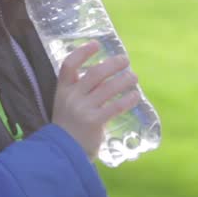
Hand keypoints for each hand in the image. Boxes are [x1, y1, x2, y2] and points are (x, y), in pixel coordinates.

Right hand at [51, 41, 139, 159]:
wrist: (63, 152)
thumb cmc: (69, 126)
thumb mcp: (66, 104)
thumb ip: (80, 90)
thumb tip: (105, 74)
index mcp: (62, 90)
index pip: (69, 65)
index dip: (82, 52)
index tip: (96, 44)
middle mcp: (72, 97)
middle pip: (95, 73)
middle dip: (113, 64)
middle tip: (125, 60)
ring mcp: (82, 110)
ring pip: (108, 88)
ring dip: (124, 80)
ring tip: (134, 77)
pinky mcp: (94, 122)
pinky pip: (115, 107)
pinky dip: (128, 99)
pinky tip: (135, 95)